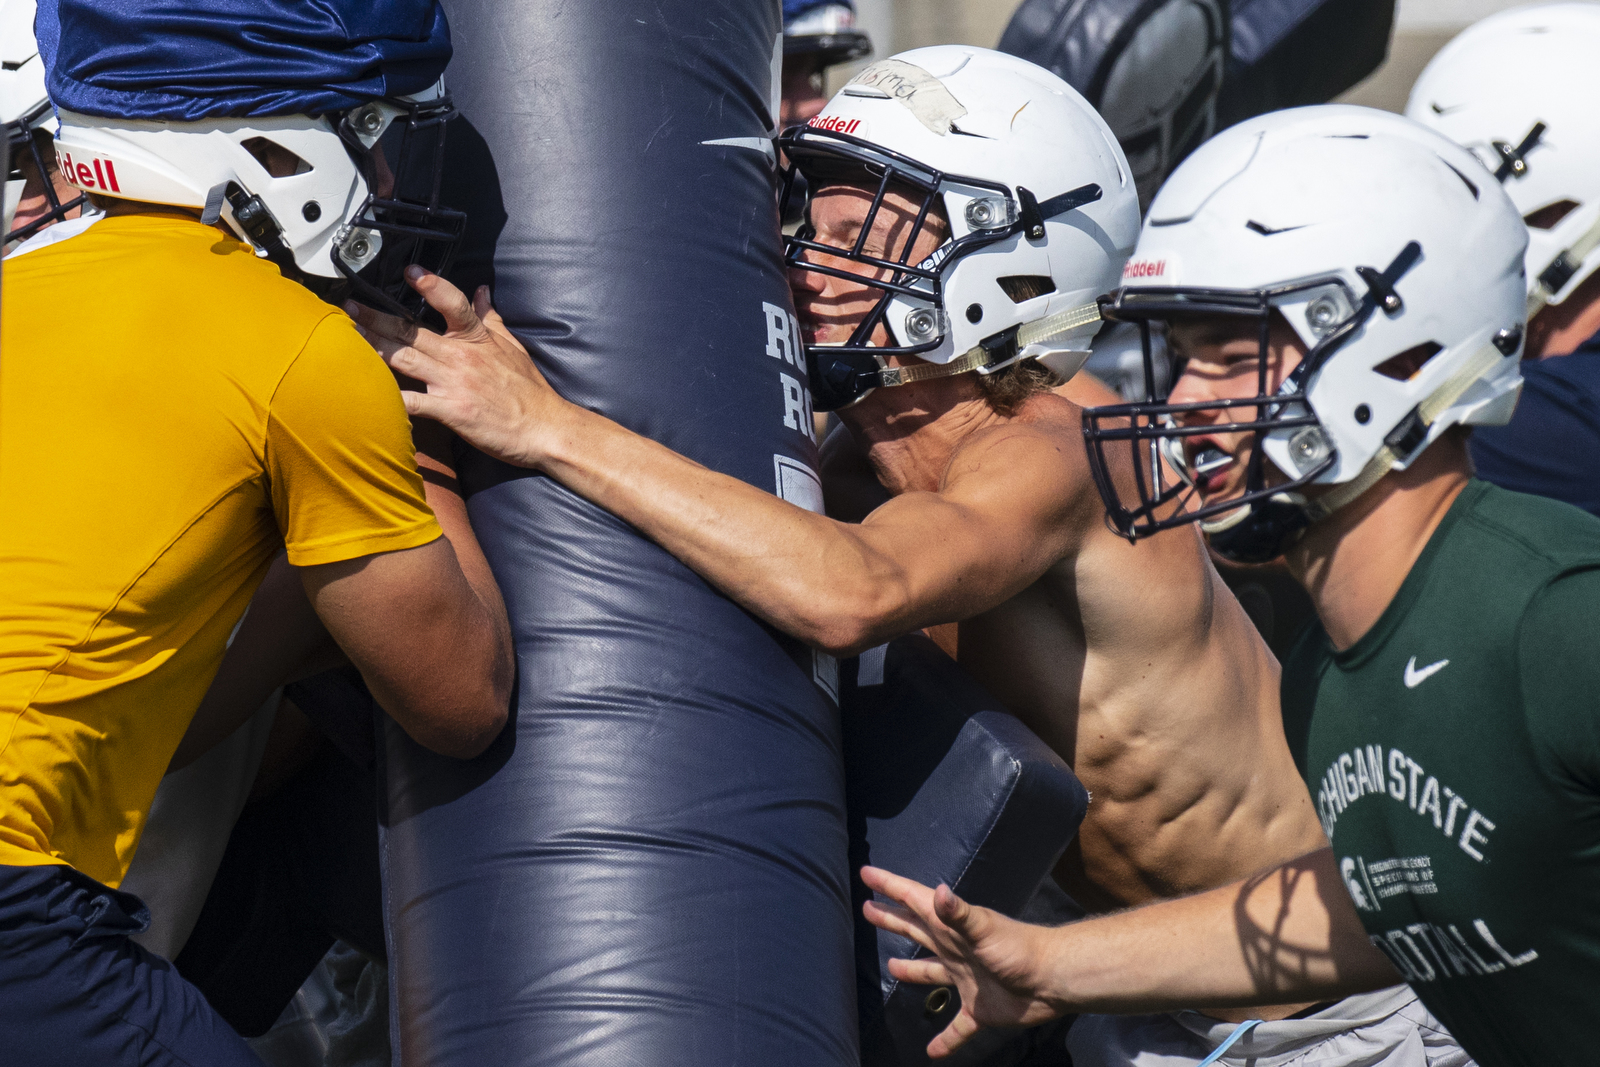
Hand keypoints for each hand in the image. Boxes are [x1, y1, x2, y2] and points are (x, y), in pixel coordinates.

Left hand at [347, 266, 564, 468]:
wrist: (545, 428)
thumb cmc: (529, 391)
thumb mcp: (513, 347)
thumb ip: (490, 318)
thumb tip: (482, 291)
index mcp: (477, 339)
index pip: (453, 303)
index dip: (431, 285)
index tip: (409, 272)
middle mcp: (461, 357)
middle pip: (411, 332)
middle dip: (377, 317)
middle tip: (350, 306)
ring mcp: (454, 384)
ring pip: (403, 360)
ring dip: (373, 347)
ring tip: (349, 337)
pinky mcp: (451, 411)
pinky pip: (412, 403)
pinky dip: (389, 399)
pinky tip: (366, 394)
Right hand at [861, 866, 1068, 1057]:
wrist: (1053, 980)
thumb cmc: (1019, 950)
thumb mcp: (986, 928)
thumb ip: (960, 913)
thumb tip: (936, 891)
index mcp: (951, 929)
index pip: (914, 902)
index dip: (889, 886)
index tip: (867, 874)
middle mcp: (954, 950)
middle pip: (916, 931)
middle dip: (892, 919)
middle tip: (869, 910)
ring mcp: (966, 980)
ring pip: (931, 973)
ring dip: (912, 971)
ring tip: (892, 968)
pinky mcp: (979, 1009)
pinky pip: (957, 1027)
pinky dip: (945, 1038)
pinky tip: (932, 1051)